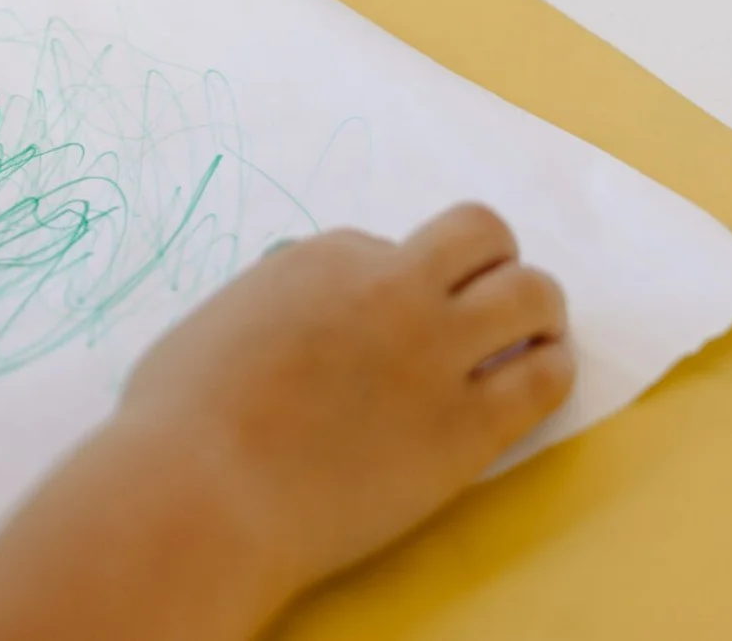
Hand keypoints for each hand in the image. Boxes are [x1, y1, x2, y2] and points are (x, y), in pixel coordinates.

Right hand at [0, 203, 572, 640]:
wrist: (202, 494)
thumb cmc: (180, 420)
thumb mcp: (216, 322)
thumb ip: (269, 302)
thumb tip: (292, 306)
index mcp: (325, 258)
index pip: (389, 246)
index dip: (394, 281)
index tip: (387, 319)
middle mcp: (392, 288)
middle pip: (481, 236)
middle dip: (490, 261)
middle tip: (488, 299)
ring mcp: (436, 354)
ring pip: (533, 293)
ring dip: (538, 307)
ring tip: (535, 333)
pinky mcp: (467, 428)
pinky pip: (543, 378)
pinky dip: (551, 369)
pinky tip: (542, 378)